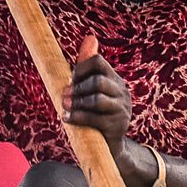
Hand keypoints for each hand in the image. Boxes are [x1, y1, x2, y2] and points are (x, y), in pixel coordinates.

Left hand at [61, 35, 130, 156]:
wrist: (110, 149)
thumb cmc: (95, 117)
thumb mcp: (91, 91)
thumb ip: (87, 67)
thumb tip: (90, 37)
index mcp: (115, 81)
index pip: (98, 62)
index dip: (80, 68)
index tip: (70, 79)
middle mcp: (122, 93)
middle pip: (98, 80)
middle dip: (77, 87)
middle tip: (63, 95)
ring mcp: (122, 110)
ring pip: (97, 99)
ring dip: (76, 102)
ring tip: (64, 106)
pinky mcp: (117, 127)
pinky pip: (94, 118)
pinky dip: (77, 117)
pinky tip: (66, 119)